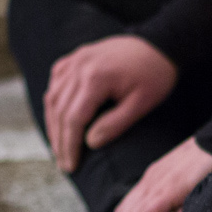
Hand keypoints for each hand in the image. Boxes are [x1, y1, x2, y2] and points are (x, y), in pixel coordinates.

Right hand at [45, 35, 176, 171]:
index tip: (71, 167)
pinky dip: (54, 103)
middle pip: (60, 110)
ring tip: (59, 148)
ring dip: (53, 125)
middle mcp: (79, 65)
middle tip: (64, 165)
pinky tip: (57, 120)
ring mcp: (75, 59)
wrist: (159, 45)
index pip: (74, 118)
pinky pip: (56, 82)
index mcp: (96, 77)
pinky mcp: (75, 57)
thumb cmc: (154, 76)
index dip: (70, 145)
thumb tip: (90, 144)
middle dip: (60, 141)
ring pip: (53, 97)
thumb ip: (115, 124)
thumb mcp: (141, 104)